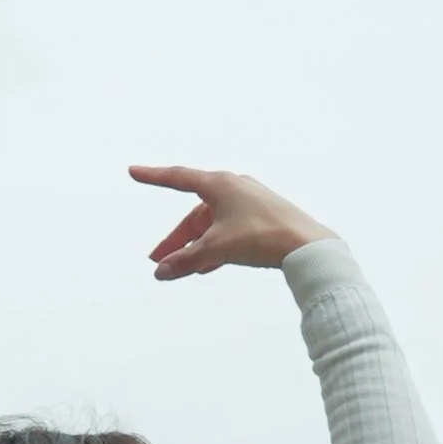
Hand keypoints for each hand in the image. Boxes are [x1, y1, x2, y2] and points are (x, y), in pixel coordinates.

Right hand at [130, 166, 334, 280]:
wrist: (308, 246)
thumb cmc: (263, 237)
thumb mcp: (217, 249)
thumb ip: (186, 261)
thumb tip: (161, 272)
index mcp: (220, 184)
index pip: (177, 178)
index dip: (153, 177)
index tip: (134, 171)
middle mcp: (234, 188)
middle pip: (195, 214)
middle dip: (176, 239)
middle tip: (157, 260)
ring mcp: (250, 203)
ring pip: (212, 225)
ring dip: (195, 247)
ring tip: (180, 268)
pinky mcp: (262, 219)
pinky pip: (229, 232)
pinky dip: (215, 247)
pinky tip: (207, 267)